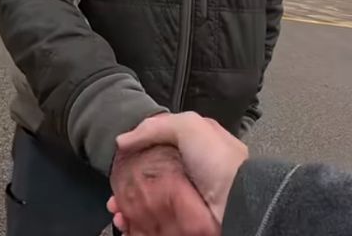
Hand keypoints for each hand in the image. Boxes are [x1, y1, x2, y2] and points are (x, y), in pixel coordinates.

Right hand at [114, 112, 247, 224]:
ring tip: (117, 215)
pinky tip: (127, 226)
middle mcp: (188, 169)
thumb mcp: (188, 126)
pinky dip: (140, 226)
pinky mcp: (184, 219)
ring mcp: (185, 196)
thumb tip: (121, 141)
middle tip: (113, 198)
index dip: (135, 152)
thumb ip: (154, 127)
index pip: (157, 144)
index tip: (117, 163)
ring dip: (130, 209)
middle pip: (150, 176)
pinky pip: (158, 223)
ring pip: (150, 203)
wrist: (238, 202)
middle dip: (128, 187)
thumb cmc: (216, 159)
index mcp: (192, 143)